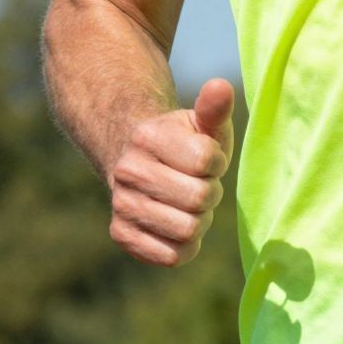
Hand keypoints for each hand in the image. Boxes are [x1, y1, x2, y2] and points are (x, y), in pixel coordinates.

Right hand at [109, 79, 234, 267]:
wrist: (140, 166)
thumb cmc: (182, 146)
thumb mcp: (201, 125)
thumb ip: (214, 109)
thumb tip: (221, 87)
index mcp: (147, 136)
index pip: (205, 161)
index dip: (215, 164)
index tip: (205, 160)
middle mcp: (127, 170)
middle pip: (198, 200)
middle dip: (208, 195)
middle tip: (197, 186)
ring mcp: (122, 204)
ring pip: (187, 231)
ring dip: (198, 222)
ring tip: (187, 206)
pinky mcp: (121, 234)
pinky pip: (171, 256)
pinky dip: (184, 247)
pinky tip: (176, 228)